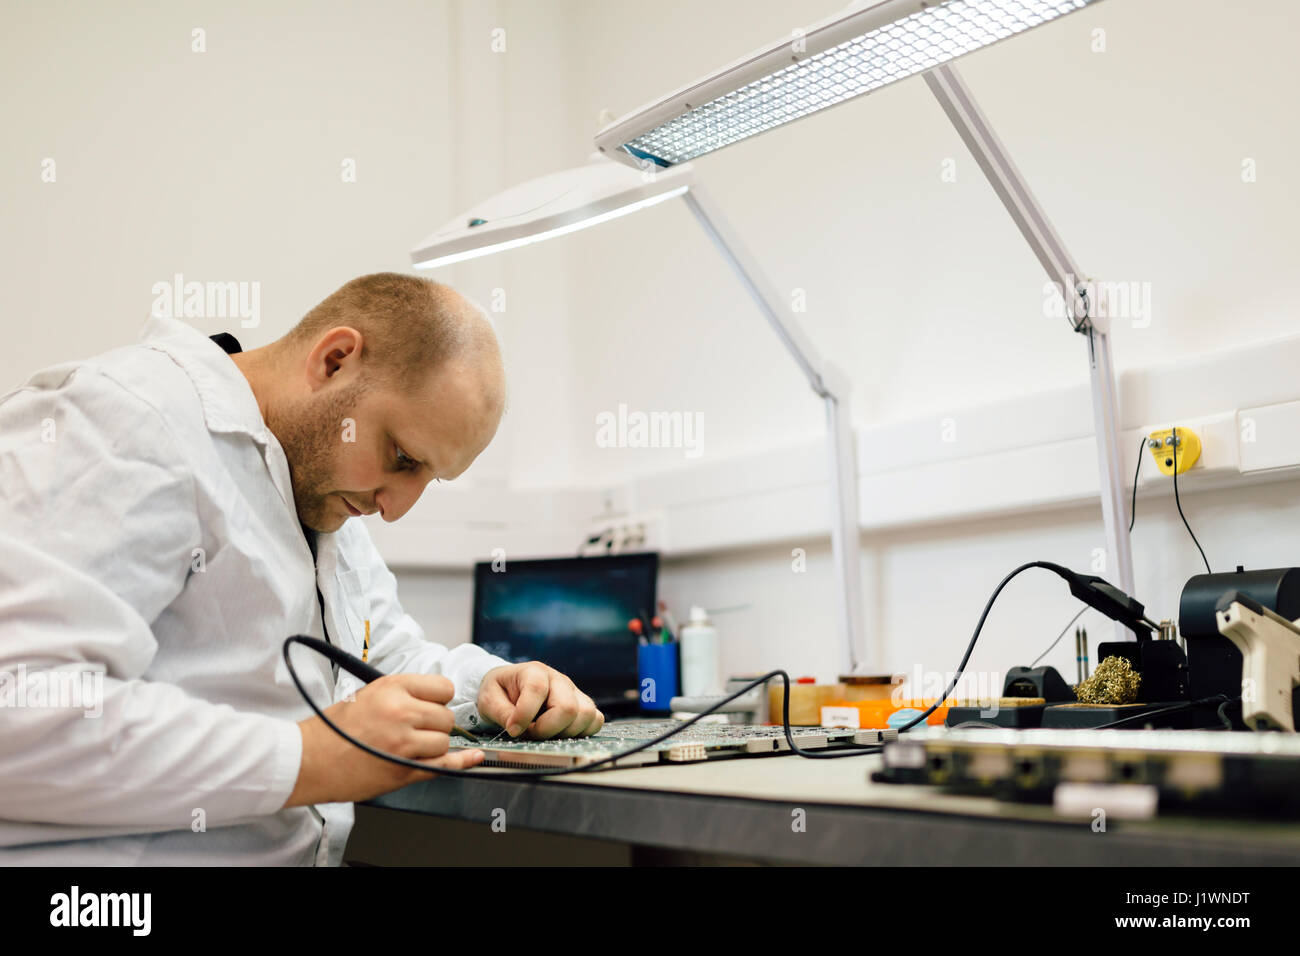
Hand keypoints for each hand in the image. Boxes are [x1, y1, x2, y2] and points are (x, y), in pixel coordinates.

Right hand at [285, 673, 484, 806]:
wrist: (310, 760)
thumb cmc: (334, 728)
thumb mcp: (368, 694)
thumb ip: (402, 693)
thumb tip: (432, 698)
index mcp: (392, 688)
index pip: (443, 687)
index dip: (438, 699)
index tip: (430, 705)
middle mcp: (402, 712)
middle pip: (447, 716)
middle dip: (437, 724)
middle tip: (415, 730)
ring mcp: (404, 742)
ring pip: (445, 741)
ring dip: (435, 745)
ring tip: (410, 747)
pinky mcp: (405, 769)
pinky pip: (445, 765)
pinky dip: (462, 762)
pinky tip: (473, 757)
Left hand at [477, 663, 603, 738]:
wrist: (508, 686)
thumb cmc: (499, 691)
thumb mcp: (489, 699)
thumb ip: (502, 713)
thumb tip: (516, 728)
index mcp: (534, 671)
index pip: (538, 691)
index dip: (524, 716)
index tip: (513, 730)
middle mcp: (558, 679)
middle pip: (568, 707)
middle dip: (547, 729)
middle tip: (531, 733)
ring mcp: (573, 691)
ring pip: (586, 714)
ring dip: (565, 732)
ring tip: (545, 733)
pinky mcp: (581, 704)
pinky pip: (595, 720)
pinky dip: (581, 732)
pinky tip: (561, 733)